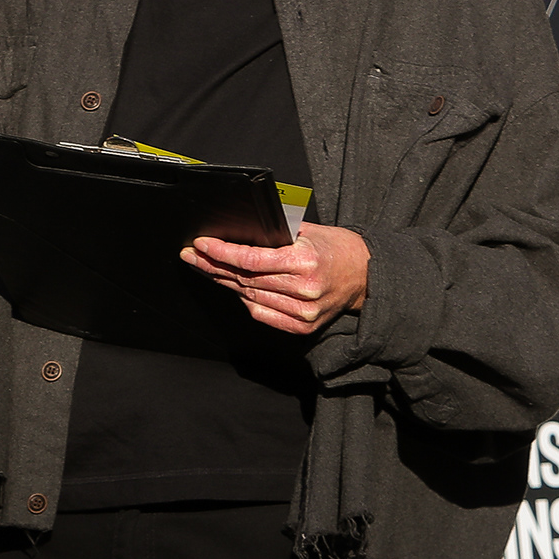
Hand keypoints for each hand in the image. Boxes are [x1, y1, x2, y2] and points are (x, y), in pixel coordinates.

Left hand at [184, 222, 368, 335]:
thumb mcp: (309, 231)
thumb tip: (242, 235)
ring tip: (207, 270)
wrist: (366, 276)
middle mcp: (303, 290)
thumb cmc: (338, 249)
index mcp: (305, 262)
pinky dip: (245, 301)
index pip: (251, 260)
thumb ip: (277, 235)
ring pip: (250, 297)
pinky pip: (263, 314)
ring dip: (225, 283)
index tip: (201, 245)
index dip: (222, 253)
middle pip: (245, 279)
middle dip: (214, 267)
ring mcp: (302, 313)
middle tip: (192, 256)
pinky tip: (233, 288)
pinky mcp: (302, 327)